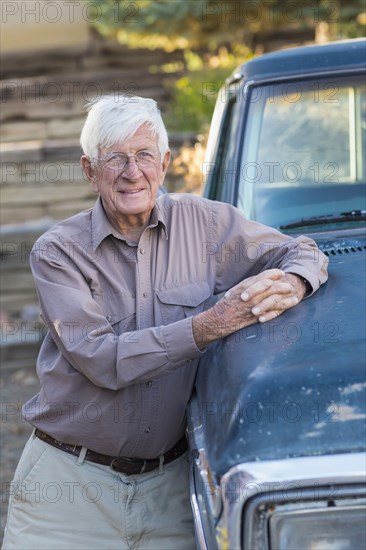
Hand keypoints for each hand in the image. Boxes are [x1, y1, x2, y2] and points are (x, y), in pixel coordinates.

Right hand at [192, 269, 306, 348]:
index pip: (263, 276)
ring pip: (275, 296)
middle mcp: (252, 293)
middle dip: (283, 284)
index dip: (274, 273)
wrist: (219, 319)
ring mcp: (255, 304)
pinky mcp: (257, 315)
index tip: (280, 273)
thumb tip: (254, 283)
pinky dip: (284, 306)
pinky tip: (290, 304)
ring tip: (294, 294)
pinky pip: (274, 309)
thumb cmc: (224, 306)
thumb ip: (245, 287)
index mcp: (246, 286)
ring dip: (286, 294)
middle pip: (272, 285)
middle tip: (290, 284)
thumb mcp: (234, 291)